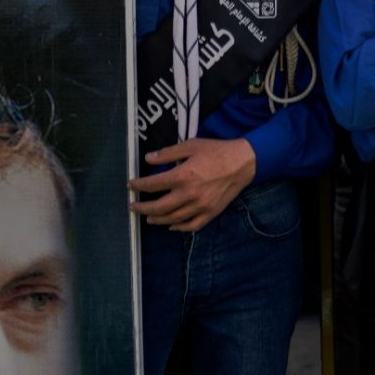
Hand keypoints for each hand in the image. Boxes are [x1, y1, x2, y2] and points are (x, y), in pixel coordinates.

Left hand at [128, 138, 256, 231]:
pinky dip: (179, 228)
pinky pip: (192, 225)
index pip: (153, 184)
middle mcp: (190, 194)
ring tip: (149, 217)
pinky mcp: (211, 212)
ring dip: (157, 219)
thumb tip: (148, 158)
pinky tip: (171, 226)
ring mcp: (201, 206)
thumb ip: (168, 153)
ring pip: (173, 219)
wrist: (243, 162)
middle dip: (142, 207)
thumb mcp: (191, 145)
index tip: (131, 185)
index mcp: (183, 176)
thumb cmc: (216, 151)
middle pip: (159, 207)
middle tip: (133, 206)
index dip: (139, 185)